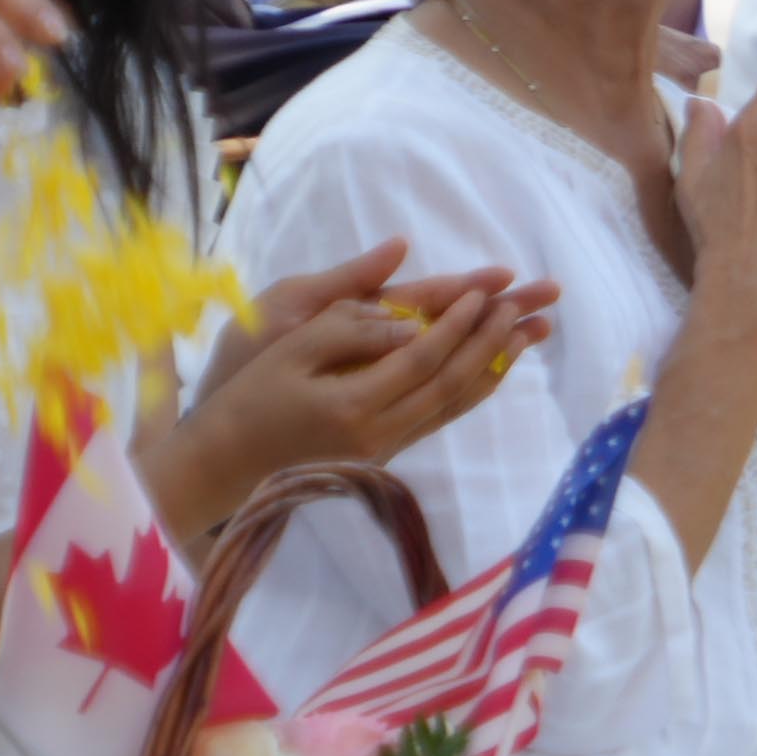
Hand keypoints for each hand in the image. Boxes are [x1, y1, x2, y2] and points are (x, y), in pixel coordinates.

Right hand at [151, 242, 541, 525]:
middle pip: (451, 382)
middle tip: (531, 305)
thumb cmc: (248, 398)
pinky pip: (440, 418)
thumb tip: (411, 321)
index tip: (488, 290)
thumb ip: (349, 331)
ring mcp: (384, 448)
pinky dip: (472, 390)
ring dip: (497, 365)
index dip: (459, 323)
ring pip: (453, 404)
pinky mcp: (384, 453)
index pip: (422, 358)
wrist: (223, 465)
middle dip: (495, 340)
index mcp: (351, 405)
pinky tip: (496, 367)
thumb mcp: (289, 350)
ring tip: (534, 331)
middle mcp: (377, 433)